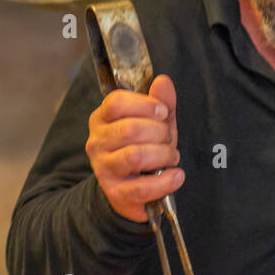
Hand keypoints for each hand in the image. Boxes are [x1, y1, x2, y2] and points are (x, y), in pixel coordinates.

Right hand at [86, 74, 182, 222]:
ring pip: (135, 156)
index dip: (144, 105)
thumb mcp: (154, 123)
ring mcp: (104, 169)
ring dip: (163, 155)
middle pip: (129, 129)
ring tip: (172, 157)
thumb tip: (162, 82)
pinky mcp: (116, 193)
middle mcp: (98, 142)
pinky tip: (176, 176)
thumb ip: (160, 102)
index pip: (116, 103)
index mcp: (102, 119)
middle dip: (159, 133)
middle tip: (169, 140)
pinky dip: (165, 182)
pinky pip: (142, 188)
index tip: (162, 112)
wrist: (130, 190)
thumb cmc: (142, 149)